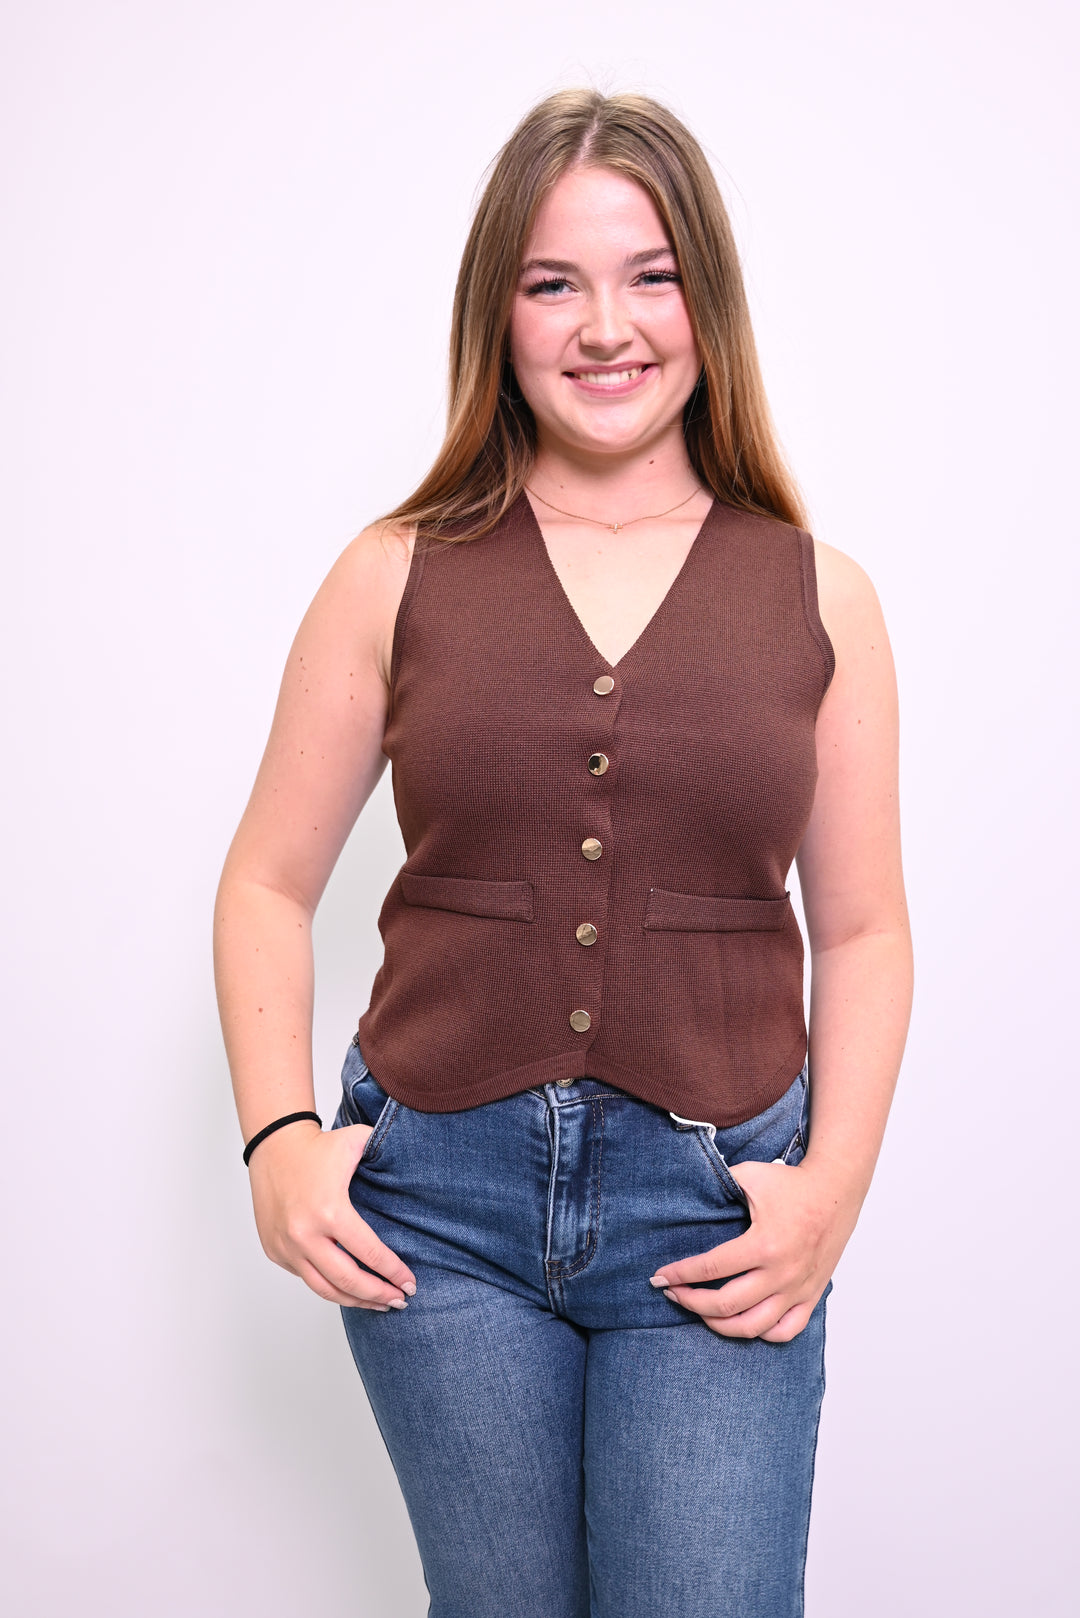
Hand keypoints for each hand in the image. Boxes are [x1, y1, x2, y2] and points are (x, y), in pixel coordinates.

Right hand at [248, 1120, 415, 1309]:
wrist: (274, 1146)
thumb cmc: (318, 1146)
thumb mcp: (358, 1140)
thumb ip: (388, 1152)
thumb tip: (420, 1166)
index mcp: (329, 1211)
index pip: (369, 1253)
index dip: (393, 1272)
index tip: (410, 1284)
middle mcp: (304, 1235)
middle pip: (348, 1281)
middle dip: (379, 1296)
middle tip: (400, 1301)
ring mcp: (286, 1247)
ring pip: (325, 1290)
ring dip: (356, 1301)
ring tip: (379, 1304)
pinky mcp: (275, 1251)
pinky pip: (306, 1278)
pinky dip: (330, 1286)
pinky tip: (350, 1287)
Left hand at [650, 1158, 858, 1341]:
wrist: (836, 1190)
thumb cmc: (791, 1183)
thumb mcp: (749, 1175)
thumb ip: (718, 1185)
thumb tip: (685, 1197)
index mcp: (764, 1244)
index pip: (711, 1268)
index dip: (680, 1274)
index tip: (659, 1277)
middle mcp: (781, 1273)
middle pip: (726, 1305)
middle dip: (690, 1302)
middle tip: (672, 1293)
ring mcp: (798, 1288)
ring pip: (752, 1326)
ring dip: (718, 1324)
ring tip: (699, 1311)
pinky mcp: (811, 1295)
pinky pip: (786, 1330)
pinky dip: (761, 1333)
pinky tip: (742, 1322)